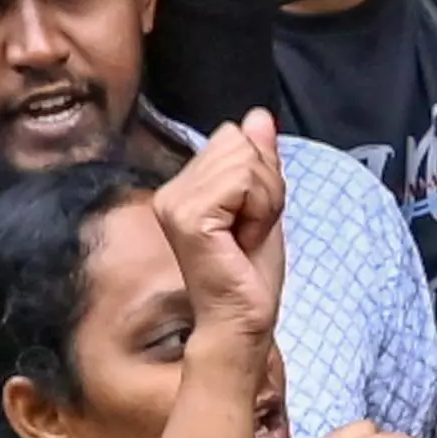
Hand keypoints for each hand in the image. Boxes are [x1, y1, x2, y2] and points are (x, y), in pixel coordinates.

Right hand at [151, 112, 290, 339]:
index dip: (261, 175)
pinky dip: (260, 209)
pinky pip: (244, 181)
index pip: (234, 136)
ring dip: (264, 200)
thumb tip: (257, 116)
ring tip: (248, 235)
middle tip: (251, 229)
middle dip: (264, 186)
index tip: (252, 219)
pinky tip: (245, 239)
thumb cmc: (250, 275)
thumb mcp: (264, 204)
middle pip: (240, 142)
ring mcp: (175, 202)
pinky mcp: (187, 217)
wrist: (243, 321)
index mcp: (185, 185)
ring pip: (245, 159)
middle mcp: (171, 190)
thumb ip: (260, 160)